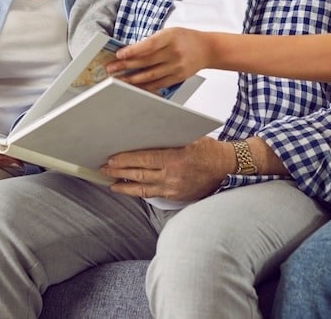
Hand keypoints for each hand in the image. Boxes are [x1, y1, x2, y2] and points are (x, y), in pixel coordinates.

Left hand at [101, 137, 230, 201]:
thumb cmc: (208, 149)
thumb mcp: (189, 137)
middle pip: (139, 174)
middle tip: (104, 169)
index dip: (124, 160)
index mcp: (175, 157)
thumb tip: (144, 134)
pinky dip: (139, 191)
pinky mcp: (176, 196)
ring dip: (124, 185)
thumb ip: (167, 138)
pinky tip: (130, 189)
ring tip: (111, 182)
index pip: (143, 159)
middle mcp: (173, 175)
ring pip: (143, 188)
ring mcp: (174, 188)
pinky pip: (153, 194)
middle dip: (118, 172)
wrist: (226, 167)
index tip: (111, 159)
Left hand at [106, 28, 212, 92]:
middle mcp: (174, 52)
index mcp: (170, 37)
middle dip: (126, 66)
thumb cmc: (185, 38)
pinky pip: (158, 84)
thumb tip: (130, 51)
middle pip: (146, 61)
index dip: (133, 51)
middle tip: (111, 68)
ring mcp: (176, 67)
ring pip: (150, 75)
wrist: (207, 49)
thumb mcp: (170, 32)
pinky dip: (144, 86)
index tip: (119, 54)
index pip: (149, 45)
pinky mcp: (178, 77)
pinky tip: (133, 86)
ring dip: (132, 78)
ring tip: (118, 79)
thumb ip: (152, 41)